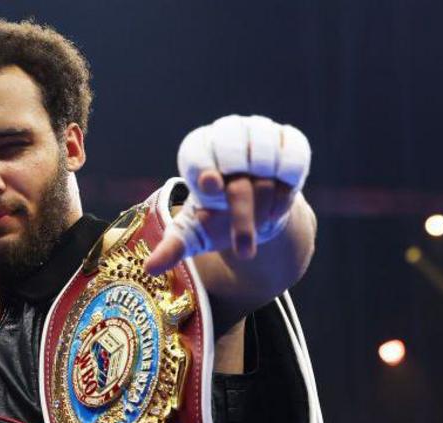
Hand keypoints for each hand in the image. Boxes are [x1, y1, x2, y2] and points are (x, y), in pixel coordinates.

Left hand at [145, 115, 310, 275]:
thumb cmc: (217, 218)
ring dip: (264, 206)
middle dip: (241, 209)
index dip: (204, 165)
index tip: (210, 185)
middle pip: (234, 163)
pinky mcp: (288, 141)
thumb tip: (150, 269)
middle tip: (243, 249)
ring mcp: (259, 133)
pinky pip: (292, 162)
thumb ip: (173, 247)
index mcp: (197, 149)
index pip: (198, 150)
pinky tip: (277, 210)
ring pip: (266, 167)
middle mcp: (227, 134)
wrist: (256, 209)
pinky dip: (287, 191)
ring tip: (259, 227)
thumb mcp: (193, 232)